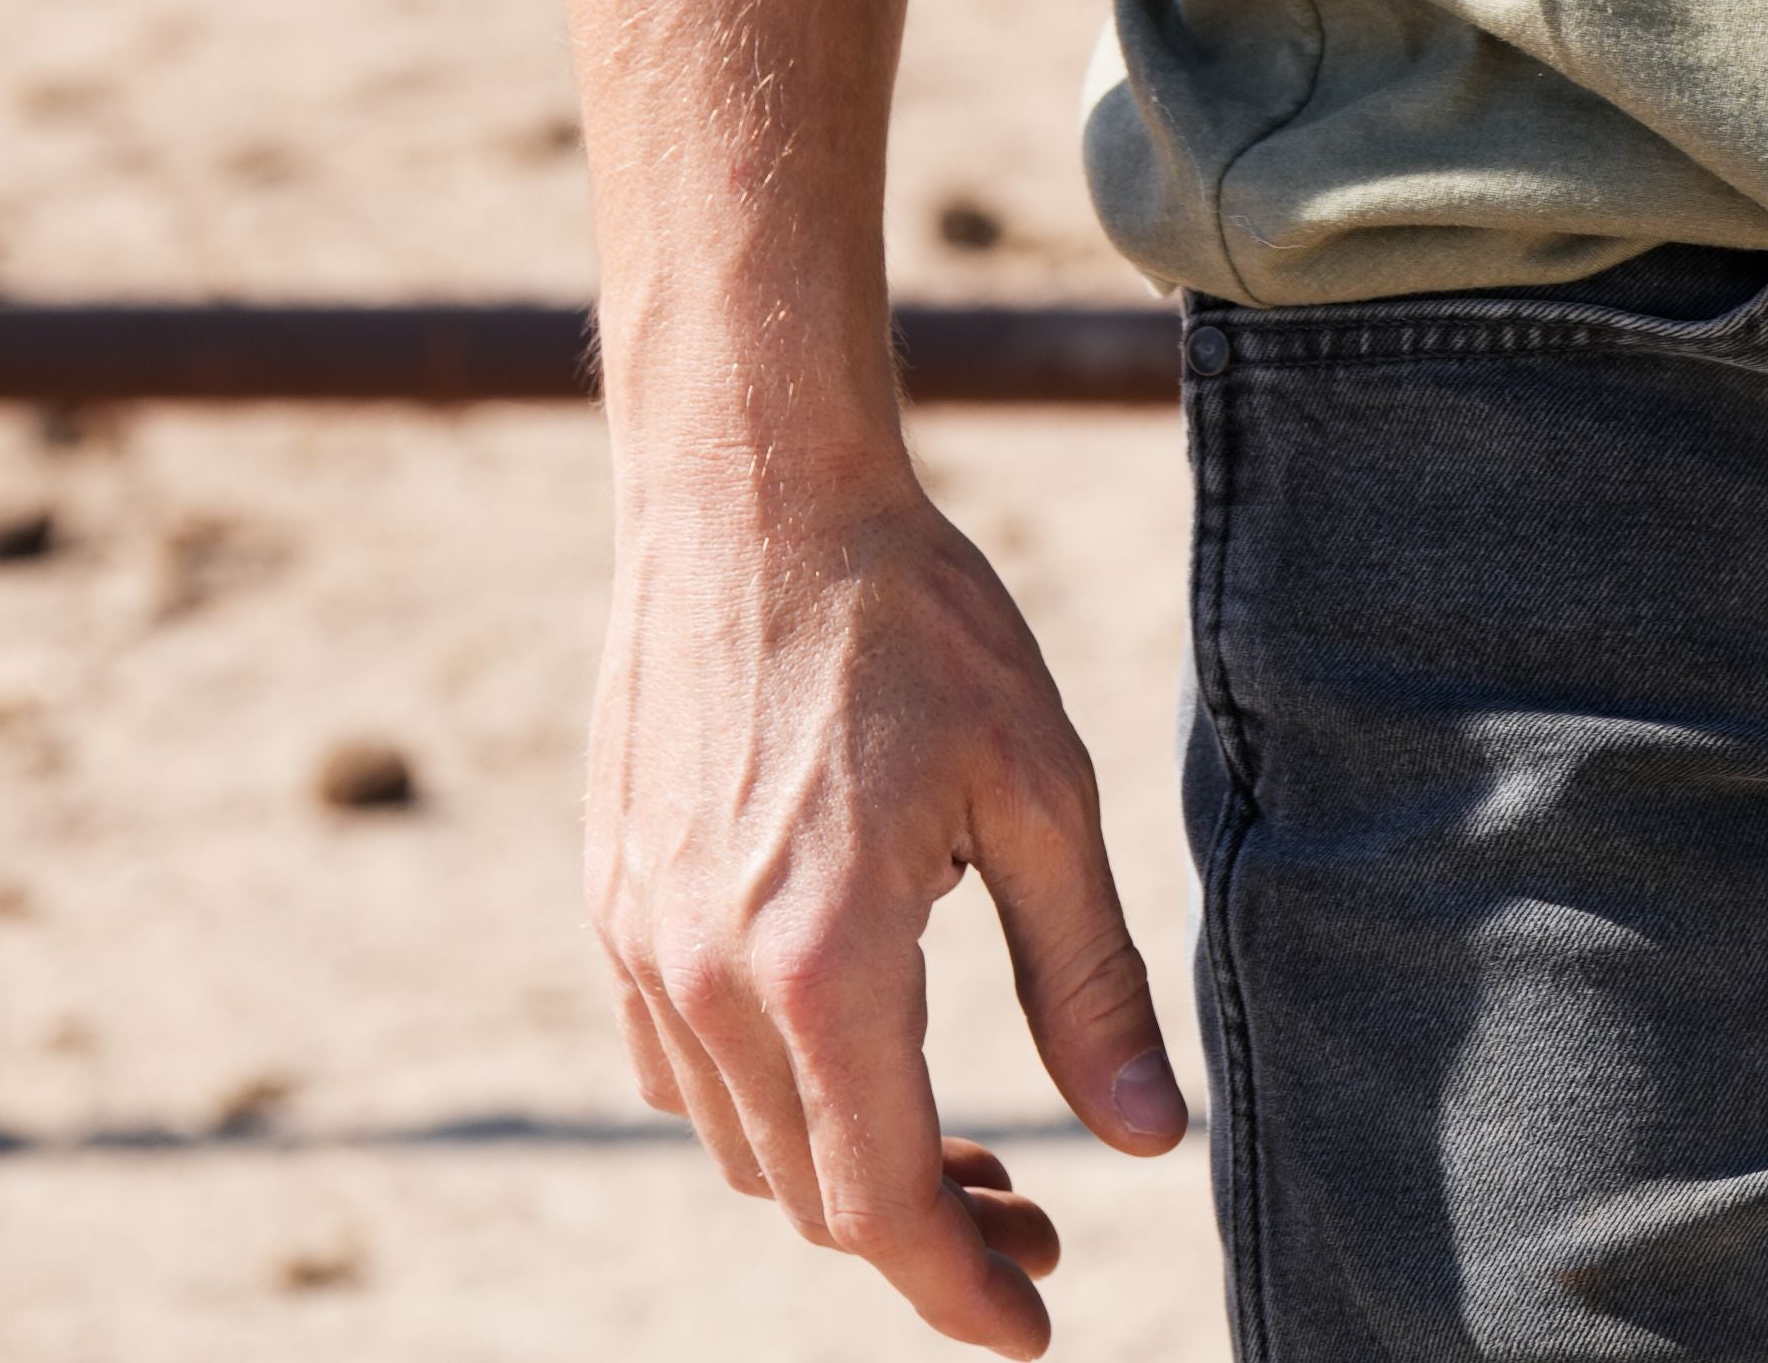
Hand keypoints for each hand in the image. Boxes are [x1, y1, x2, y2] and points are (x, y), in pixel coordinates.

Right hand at [588, 466, 1185, 1348]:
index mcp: (821, 964)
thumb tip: (1153, 1141)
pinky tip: (844, 1054)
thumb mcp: (1040, 791)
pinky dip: (763, 1102)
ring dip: (842, 1174)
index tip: (1037, 1325)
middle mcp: (707, 977)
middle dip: (926, 1236)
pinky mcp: (614, 897)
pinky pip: (677, 1067)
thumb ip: (1090, 980)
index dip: (961, 1290)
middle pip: (812, 1194)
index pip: (882, 1206)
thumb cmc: (915, 620)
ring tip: (957, 1148)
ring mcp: (642, 940)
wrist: (754, 487)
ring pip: (742, 1142)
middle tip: (1032, 1221)